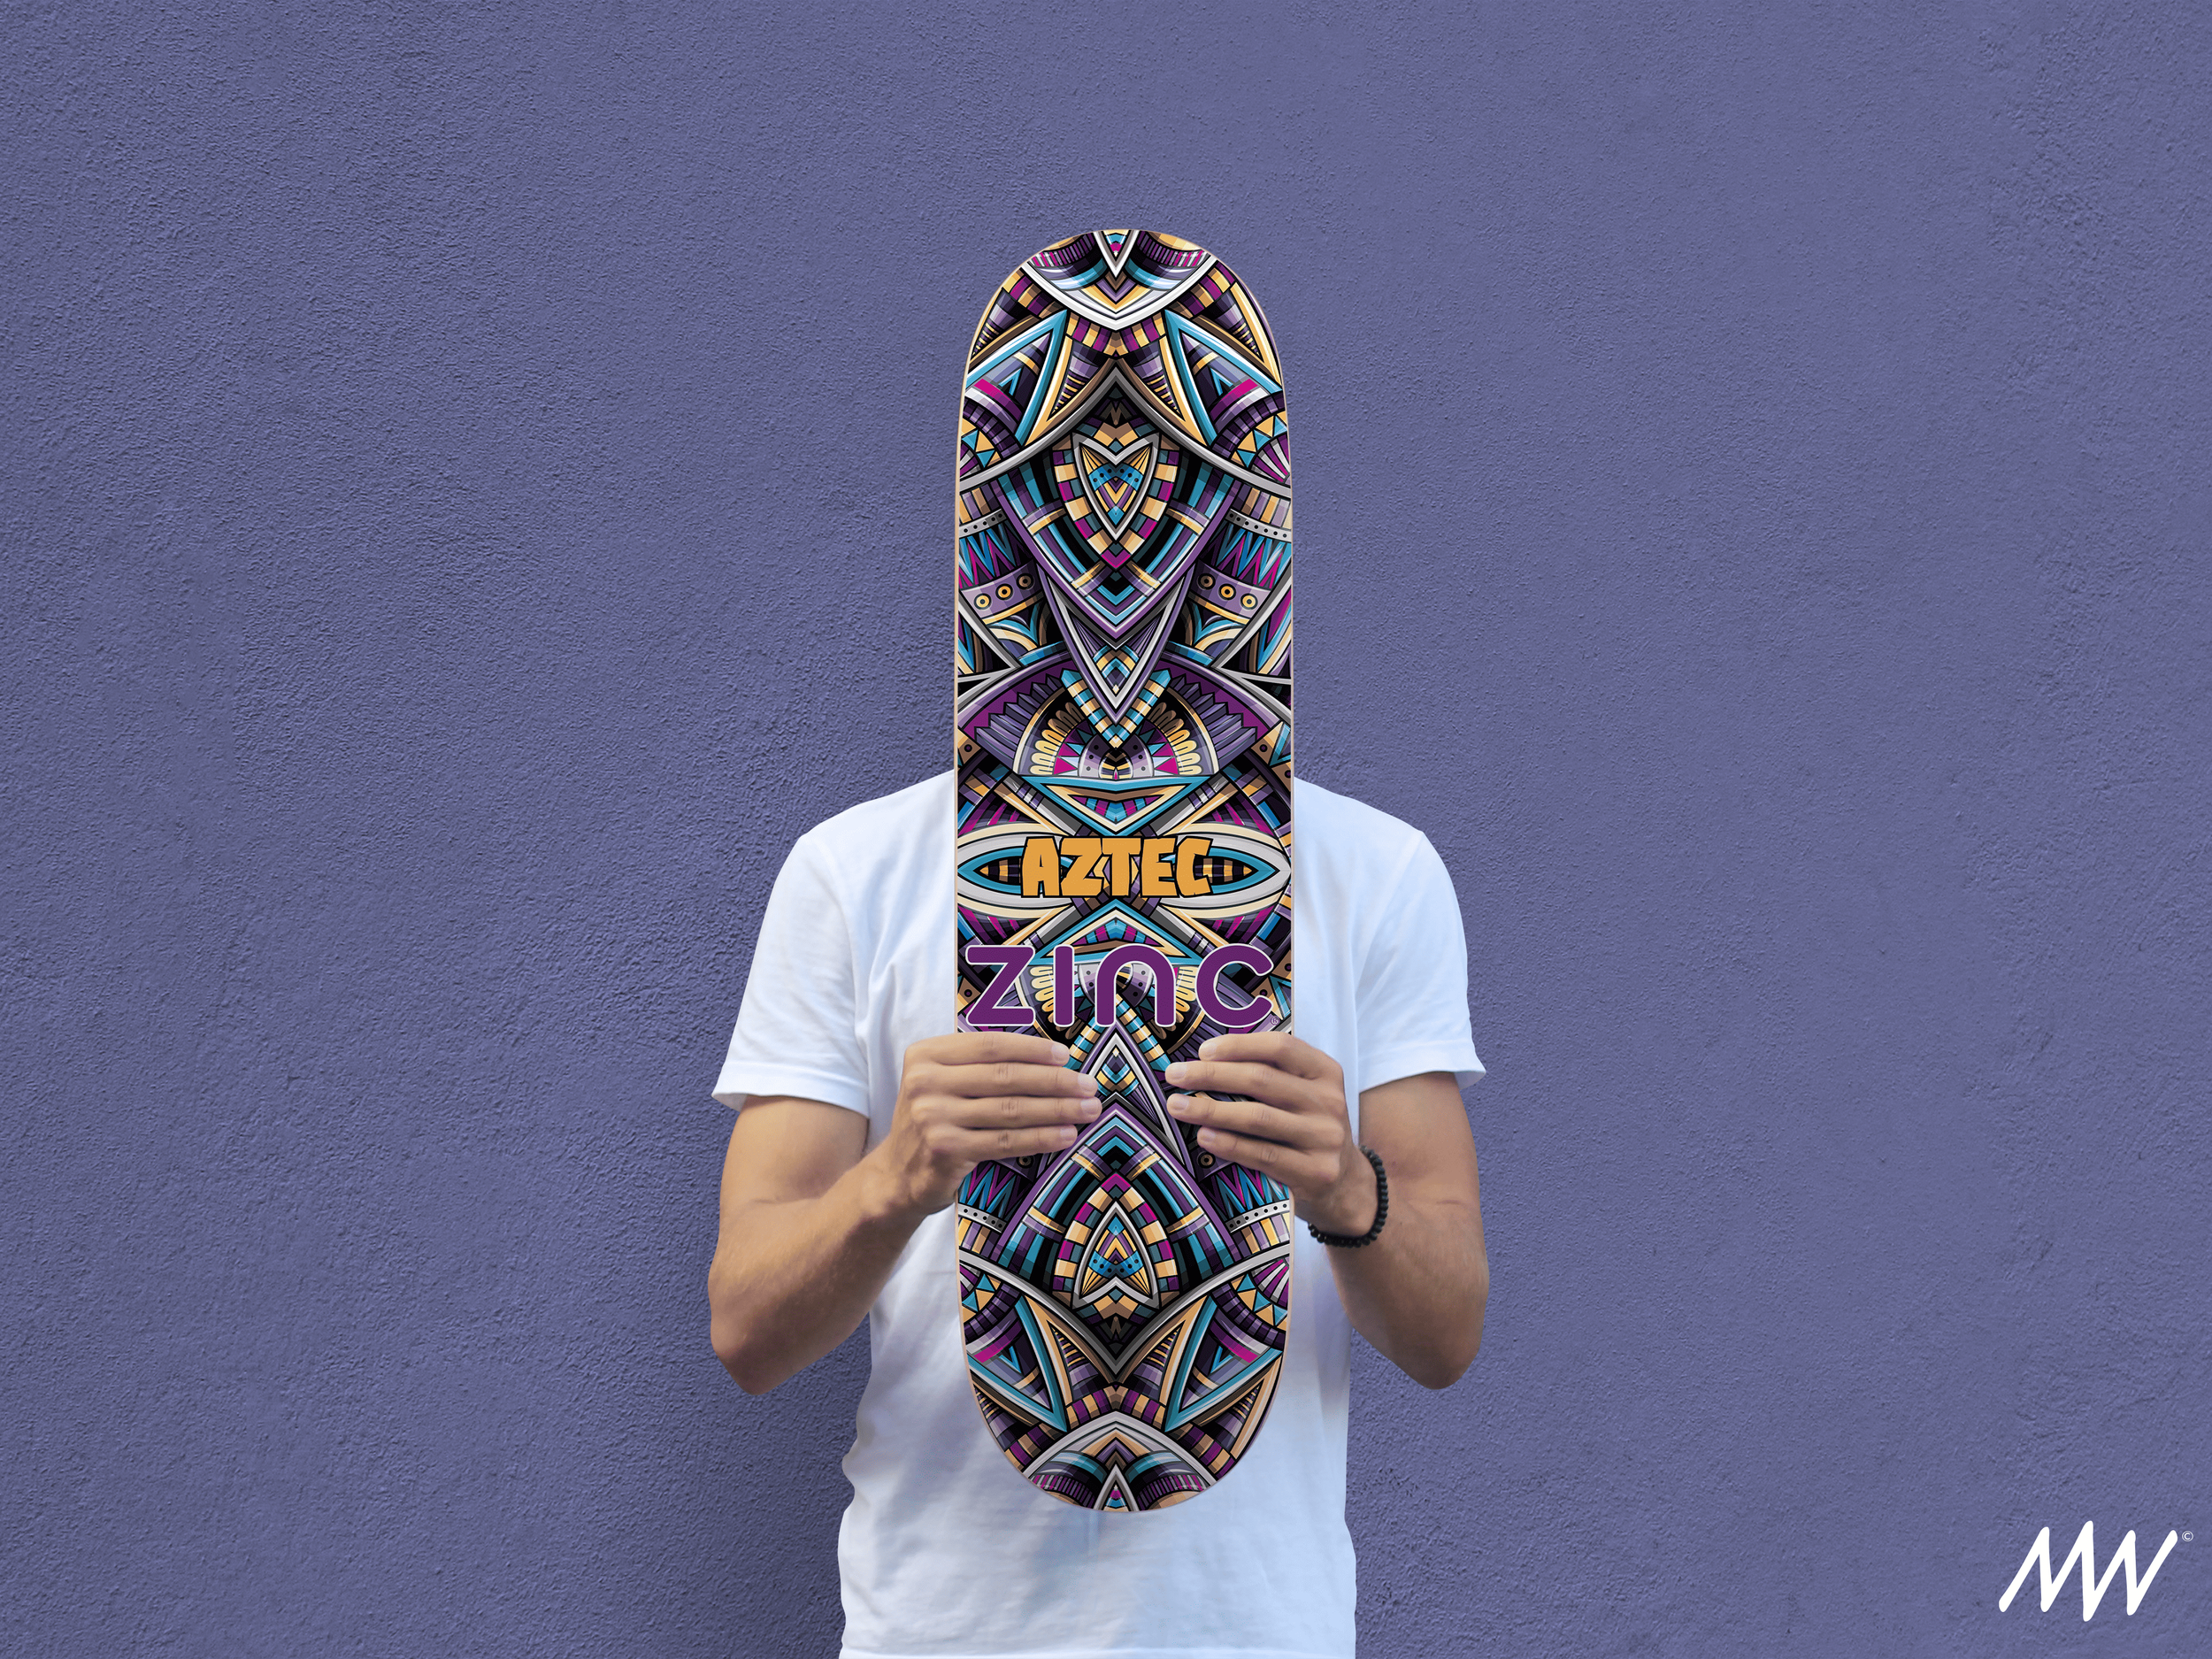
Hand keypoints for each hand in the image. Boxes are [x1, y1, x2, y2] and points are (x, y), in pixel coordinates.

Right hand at [864, 1033, 1098, 1220]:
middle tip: (1089, 1085)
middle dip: (1054, 1081)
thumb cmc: (935, 1121)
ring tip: (1088, 1109)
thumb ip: (979, 1064)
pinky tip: (1066, 1135)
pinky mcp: (945, 1150)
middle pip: (1005, 1077)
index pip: (990, 1045)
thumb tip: (1050, 1056)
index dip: (1032, 1049)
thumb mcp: (943, 1082)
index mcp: (926, 1055)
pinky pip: (1005, 1141)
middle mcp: (925, 1082)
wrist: (897, 1175)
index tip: (1066, 1056)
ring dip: (1057, 1109)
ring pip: (1010, 1109)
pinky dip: (1041, 1137)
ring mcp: (932, 1117)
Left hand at [1164, 1033, 1376, 1235]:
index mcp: (1326, 1072)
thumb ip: (1271, 1074)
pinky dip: (1228, 1144)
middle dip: (1211, 1075)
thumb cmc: (1308, 1130)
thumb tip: (1206, 1059)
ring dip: (1210, 1109)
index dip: (1238, 1046)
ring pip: (1257, 1117)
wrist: (1346, 1186)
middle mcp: (1328, 1102)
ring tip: (1177, 1106)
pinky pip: (1262, 1154)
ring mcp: (1323, 1138)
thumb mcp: (1305, 1095)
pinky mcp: (1314, 1172)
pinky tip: (1203, 1136)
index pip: (1280, 1048)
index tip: (1202, 1051)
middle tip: (1176, 1075)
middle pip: (1261, 1080)